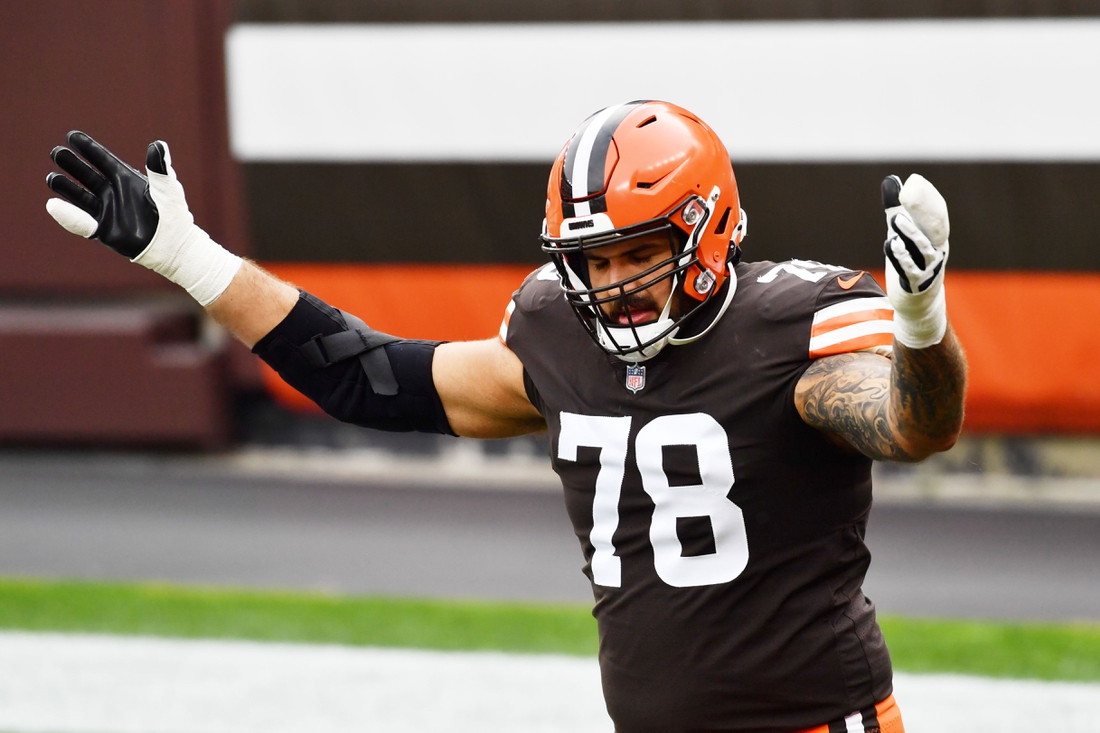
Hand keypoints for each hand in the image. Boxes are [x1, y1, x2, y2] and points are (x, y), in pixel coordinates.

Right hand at [45, 131, 240, 305]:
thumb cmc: (174, 215)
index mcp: (126, 179)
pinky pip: (81, 223)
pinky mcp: (103, 231)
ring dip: (65, 187)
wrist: (175, 246)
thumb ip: (160, 168)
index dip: (88, 148)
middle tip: (56, 152)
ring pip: (80, 197)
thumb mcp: (168, 189)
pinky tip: (53, 205)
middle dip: (72, 164)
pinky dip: (68, 216)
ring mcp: (107, 211)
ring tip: (51, 177)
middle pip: (87, 176)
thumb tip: (158, 144)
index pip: (103, 160)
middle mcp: (113, 193)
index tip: (72, 136)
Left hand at [881, 174, 949, 348]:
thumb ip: (896, 209)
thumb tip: (891, 180)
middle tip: (907, 192)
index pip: (936, 214)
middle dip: (922, 210)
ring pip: (921, 249)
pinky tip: (890, 244)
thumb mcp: (903, 235)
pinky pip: (909, 269)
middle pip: (933, 228)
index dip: (928, 198)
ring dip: (910, 233)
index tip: (915, 181)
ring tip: (896, 219)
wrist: (917, 303)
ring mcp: (928, 269)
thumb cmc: (910, 263)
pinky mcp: (916, 283)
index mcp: (937, 238)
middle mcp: (937, 251)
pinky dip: (901, 256)